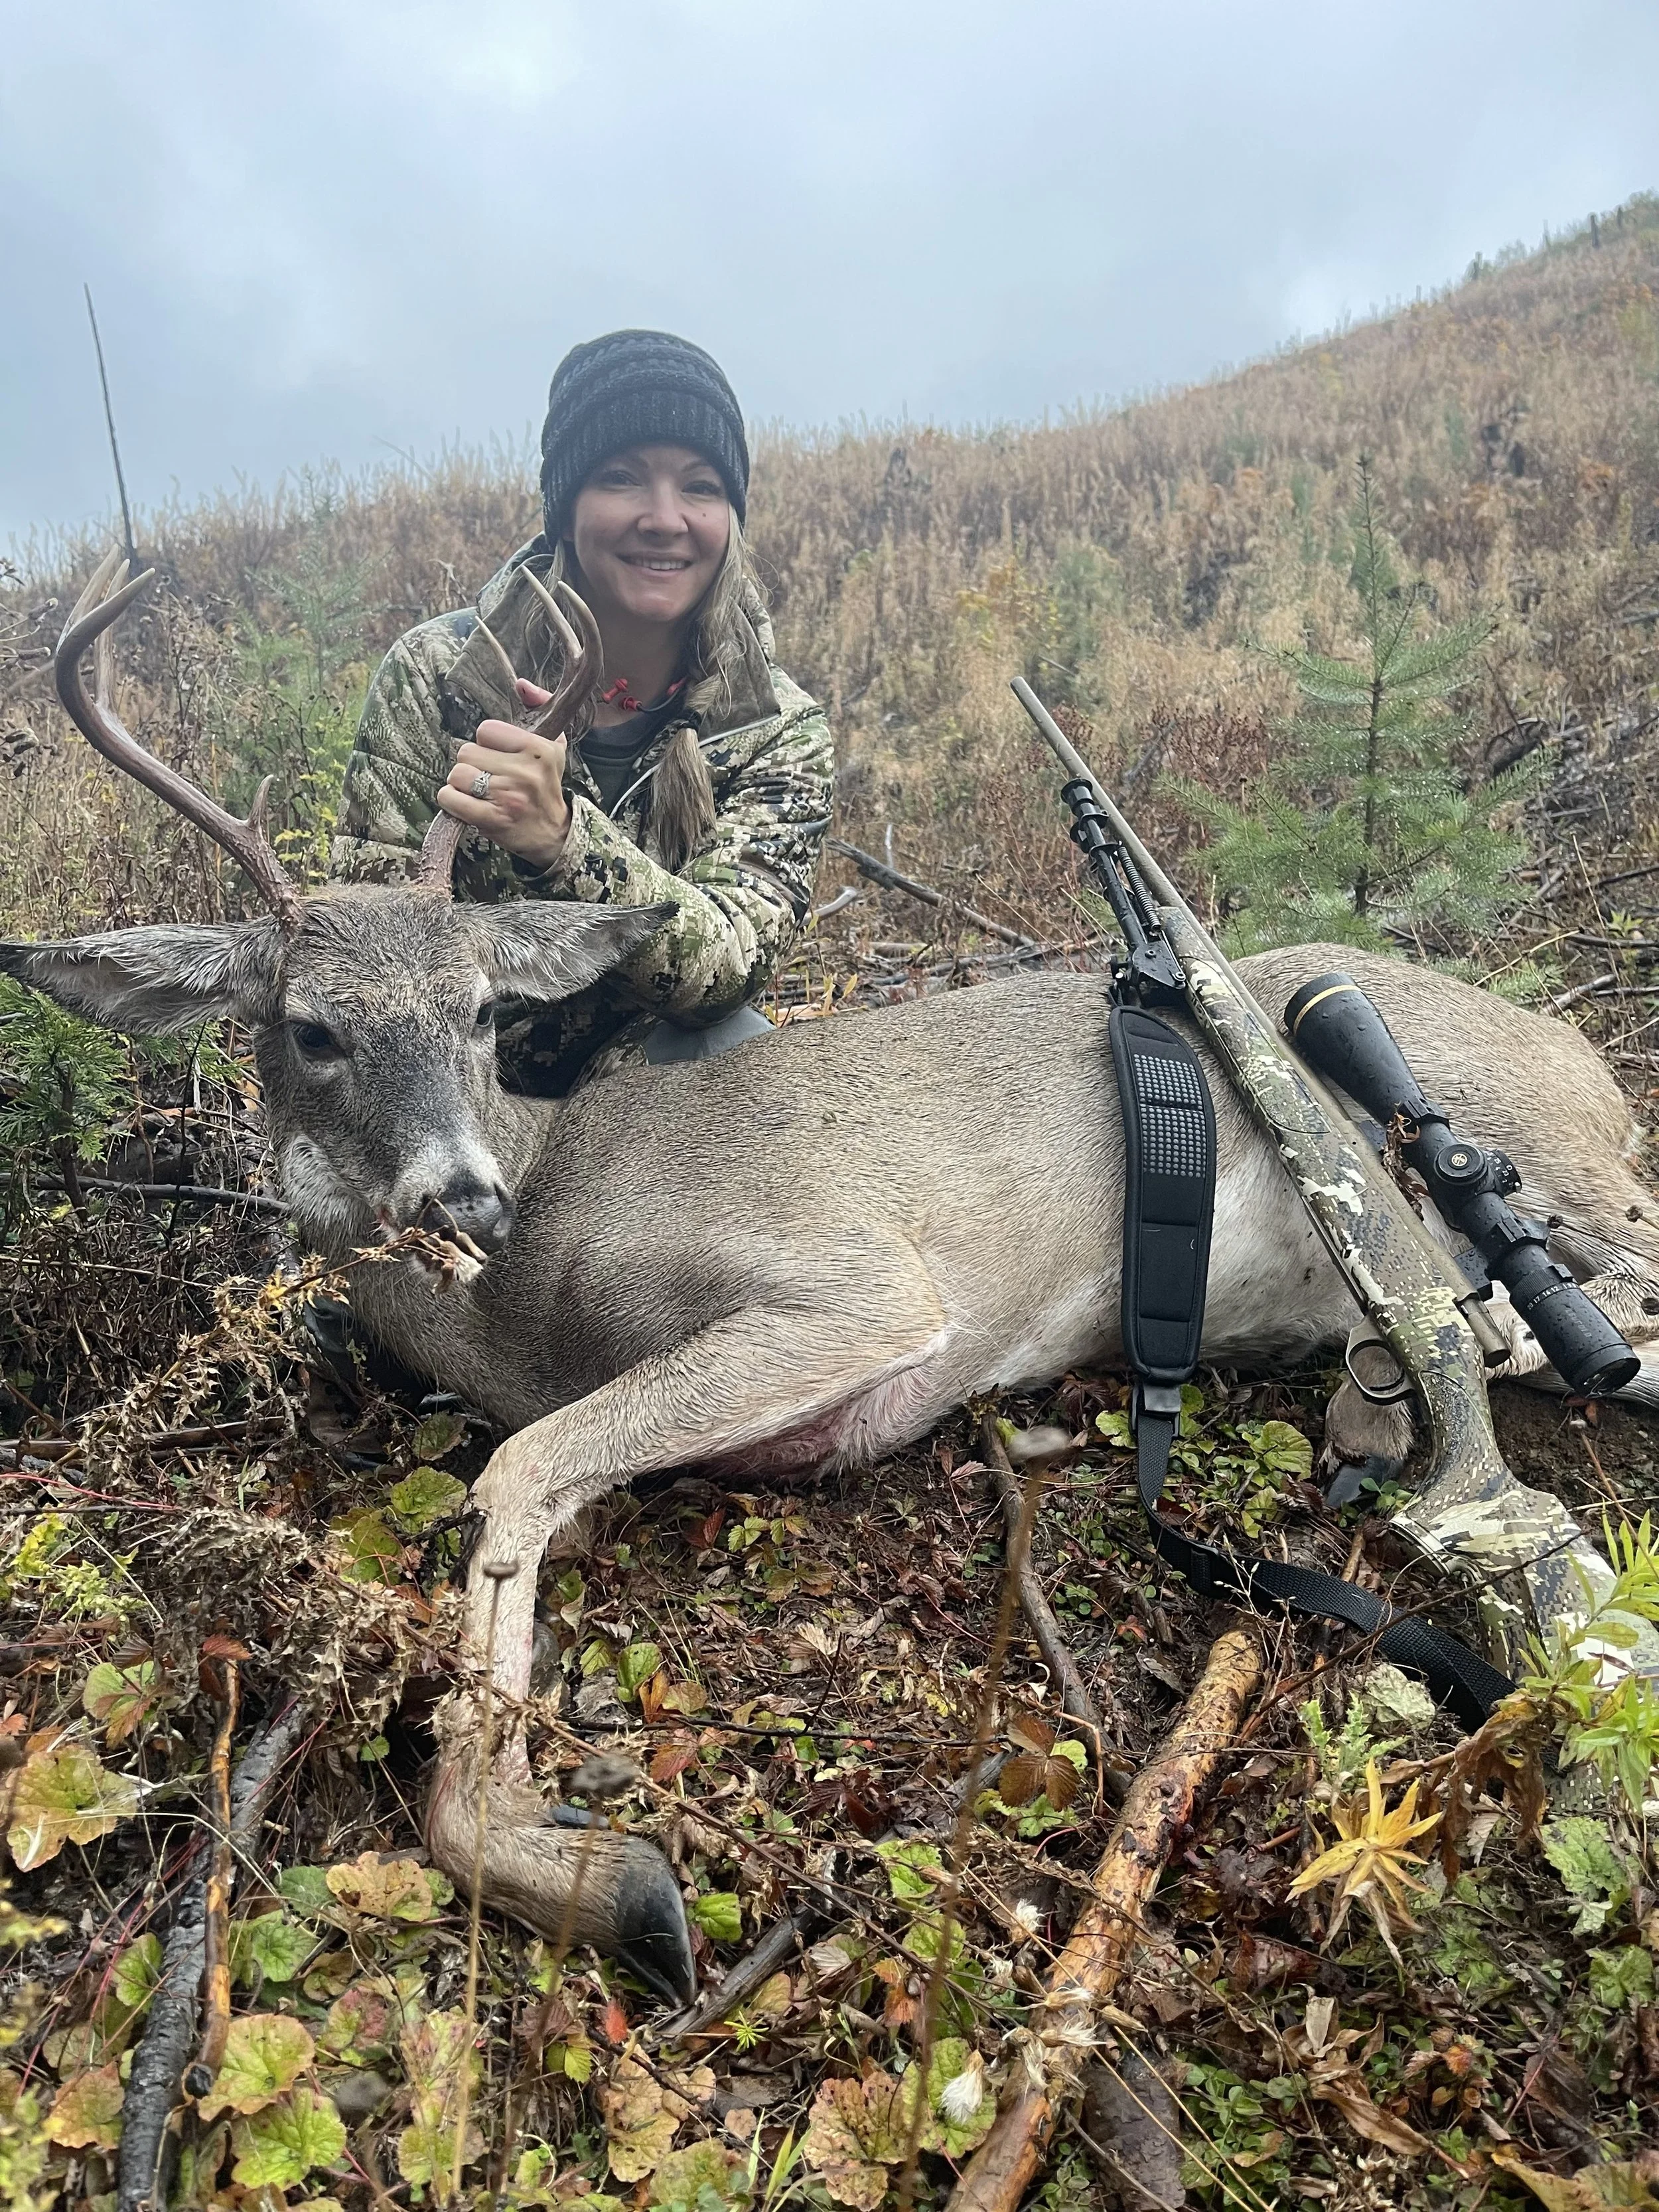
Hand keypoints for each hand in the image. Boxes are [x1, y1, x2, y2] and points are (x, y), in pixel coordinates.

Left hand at [434, 678, 571, 869]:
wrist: (554, 835)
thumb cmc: (546, 785)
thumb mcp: (554, 745)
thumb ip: (541, 706)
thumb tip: (521, 684)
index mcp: (539, 748)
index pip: (486, 730)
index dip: (487, 743)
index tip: (499, 756)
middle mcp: (525, 771)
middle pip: (466, 752)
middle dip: (472, 764)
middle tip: (488, 776)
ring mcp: (507, 796)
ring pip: (457, 774)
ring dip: (461, 783)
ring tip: (479, 791)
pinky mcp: (492, 820)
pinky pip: (450, 798)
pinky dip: (452, 801)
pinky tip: (468, 804)